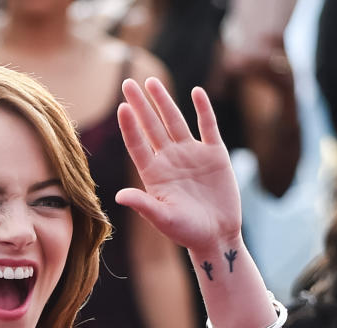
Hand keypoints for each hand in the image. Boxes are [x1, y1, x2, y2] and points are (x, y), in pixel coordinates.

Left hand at [116, 78, 241, 253]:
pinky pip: (208, 126)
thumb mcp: (163, 219)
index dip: (130, 126)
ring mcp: (191, 154)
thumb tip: (119, 196)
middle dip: (140, 105)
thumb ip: (144, 204)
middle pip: (152, 126)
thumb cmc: (187, 232)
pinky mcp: (214, 154)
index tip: (121, 107)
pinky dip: (203, 109)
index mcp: (154, 174)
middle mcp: (169, 160)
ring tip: (151, 82)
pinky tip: (197, 92)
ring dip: (164, 101)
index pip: (138, 144)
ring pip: (175, 121)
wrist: (217, 237)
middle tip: (127, 82)